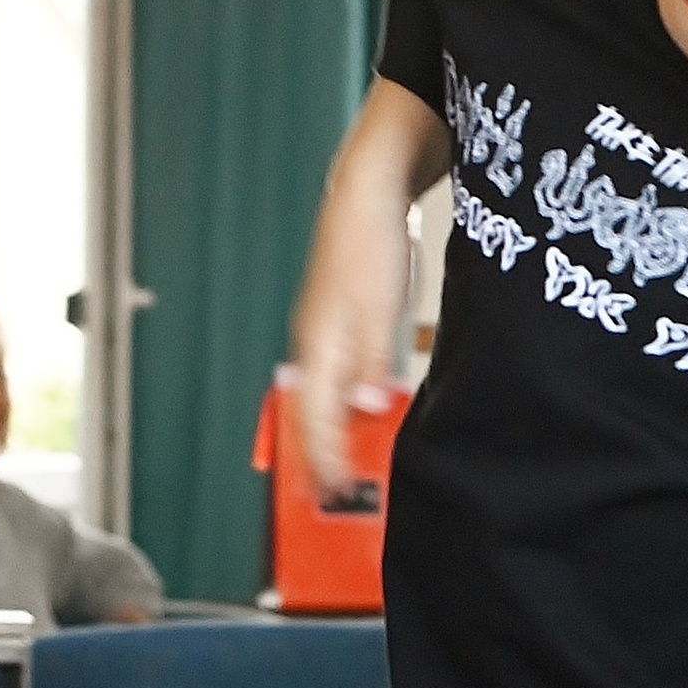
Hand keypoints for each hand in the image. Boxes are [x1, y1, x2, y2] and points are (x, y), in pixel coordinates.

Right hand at [292, 204, 409, 495]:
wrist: (367, 193)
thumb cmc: (369, 242)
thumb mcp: (379, 309)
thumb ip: (372, 363)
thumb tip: (366, 406)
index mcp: (317, 346)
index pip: (314, 420)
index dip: (325, 460)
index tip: (338, 492)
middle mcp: (312, 344)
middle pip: (309, 414)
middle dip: (319, 456)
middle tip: (334, 493)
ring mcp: (322, 332)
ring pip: (320, 397)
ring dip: (331, 433)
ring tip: (343, 465)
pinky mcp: (337, 321)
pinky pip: (333, 377)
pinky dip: (342, 404)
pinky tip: (360, 413)